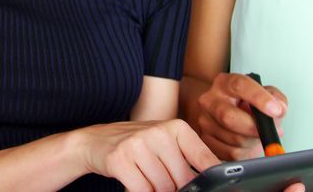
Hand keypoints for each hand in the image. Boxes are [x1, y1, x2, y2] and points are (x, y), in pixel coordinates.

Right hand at [78, 118, 218, 191]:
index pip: (204, 159)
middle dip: (176, 188)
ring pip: (163, 188)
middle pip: (183, 180)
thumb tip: (209, 183)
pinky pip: (143, 190)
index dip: (211, 180)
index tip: (216, 189)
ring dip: (156, 190)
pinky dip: (141, 191)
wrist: (96, 141)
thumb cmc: (138, 145)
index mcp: (176, 127)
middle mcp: (158, 132)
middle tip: (162, 179)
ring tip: (146, 177)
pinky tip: (135, 181)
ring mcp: (138, 145)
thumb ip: (188, 159)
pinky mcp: (120, 159)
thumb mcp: (165, 143)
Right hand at [195, 72, 287, 160]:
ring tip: (255, 134)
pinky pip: (230, 153)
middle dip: (254, 127)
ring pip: (234, 138)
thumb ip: (276, 98)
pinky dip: (245, 151)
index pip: (240, 86)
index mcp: (224, 83)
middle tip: (267, 130)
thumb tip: (279, 108)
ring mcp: (205, 121)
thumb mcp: (265, 94)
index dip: (259, 98)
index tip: (275, 110)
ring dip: (252, 140)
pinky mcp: (206, 140)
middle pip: (229, 117)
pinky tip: (246, 142)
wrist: (230, 114)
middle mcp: (210, 100)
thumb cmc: (247, 104)